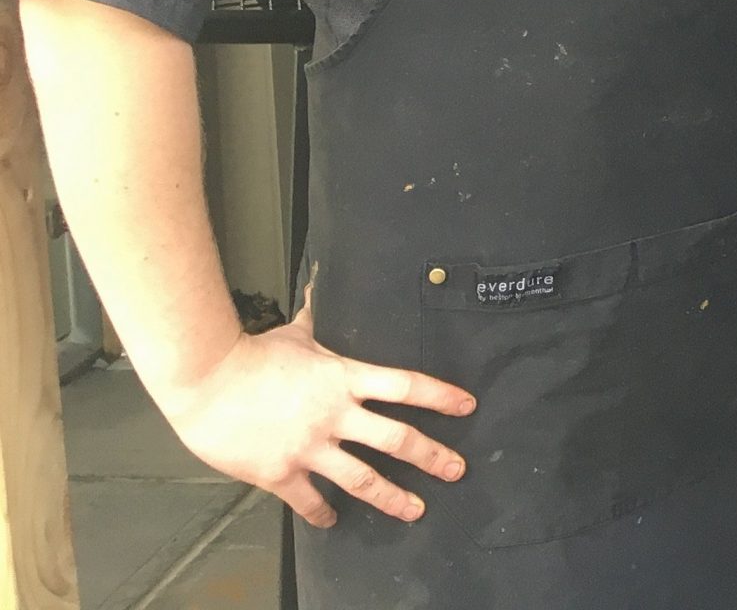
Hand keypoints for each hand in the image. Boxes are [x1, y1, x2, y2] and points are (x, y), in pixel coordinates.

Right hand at [155, 297, 473, 528]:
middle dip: (432, 456)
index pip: (406, 385)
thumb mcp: (294, 334)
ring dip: (393, 497)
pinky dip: (322, 513)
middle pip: (397, 438)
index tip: (467, 406)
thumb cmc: (248, 355)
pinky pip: (310, 499)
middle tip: (456, 469)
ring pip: (363, 478)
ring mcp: (309, 446)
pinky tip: (333, 520)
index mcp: (344, 378)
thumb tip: (321, 280)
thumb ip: (316, 315)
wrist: (204, 379)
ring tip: (415, 510)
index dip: (440, 396)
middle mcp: (335, 414)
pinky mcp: (280, 472)